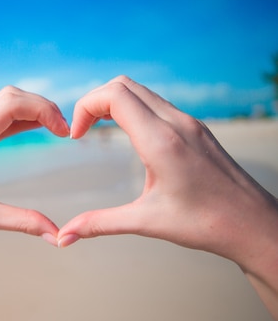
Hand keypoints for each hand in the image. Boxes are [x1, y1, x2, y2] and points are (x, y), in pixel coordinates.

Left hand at [0, 86, 69, 245]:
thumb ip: (20, 222)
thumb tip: (56, 236)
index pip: (10, 105)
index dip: (42, 110)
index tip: (64, 134)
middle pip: (10, 95)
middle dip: (42, 106)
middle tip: (65, 131)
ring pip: (3, 101)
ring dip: (32, 108)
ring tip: (57, 130)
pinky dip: (20, 117)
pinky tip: (38, 128)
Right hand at [57, 76, 277, 319]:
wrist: (254, 224)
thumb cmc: (206, 223)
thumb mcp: (146, 222)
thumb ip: (100, 223)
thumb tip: (65, 236)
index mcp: (161, 141)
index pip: (114, 95)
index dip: (85, 107)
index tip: (77, 136)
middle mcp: (176, 123)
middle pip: (123, 85)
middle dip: (94, 101)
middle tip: (83, 130)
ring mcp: (188, 123)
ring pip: (141, 90)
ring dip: (113, 102)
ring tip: (99, 130)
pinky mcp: (196, 128)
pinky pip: (156, 103)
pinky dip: (133, 109)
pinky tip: (129, 136)